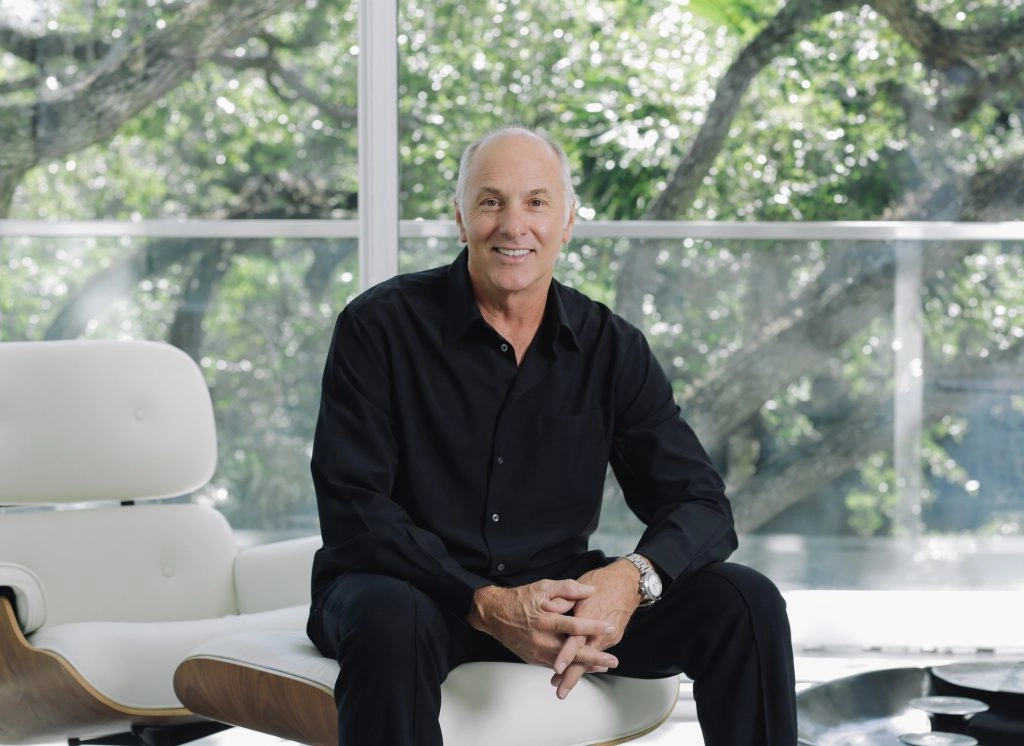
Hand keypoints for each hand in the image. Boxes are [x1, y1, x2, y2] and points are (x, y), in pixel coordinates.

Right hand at [467, 579, 619, 670]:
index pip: (574, 625)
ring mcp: (536, 651)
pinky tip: (582, 666)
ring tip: (603, 666)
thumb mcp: (543, 587)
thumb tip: (590, 590)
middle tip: (613, 661)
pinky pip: (554, 666)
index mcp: (545, 620)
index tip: (608, 626)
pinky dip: (569, 667)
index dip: (593, 627)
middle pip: (572, 652)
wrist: (493, 614)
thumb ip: (568, 588)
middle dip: (594, 657)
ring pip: (565, 663)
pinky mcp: (532, 658)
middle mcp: (541, 639)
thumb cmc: (519, 599)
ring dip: (585, 665)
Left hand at [550, 559, 641, 698]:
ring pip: (590, 658)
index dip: (567, 655)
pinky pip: (597, 652)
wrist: (629, 582)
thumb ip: (565, 597)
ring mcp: (607, 636)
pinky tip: (577, 668)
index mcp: (590, 616)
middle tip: (560, 691)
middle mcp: (599, 631)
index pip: (576, 640)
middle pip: (585, 658)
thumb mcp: (582, 586)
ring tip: (562, 683)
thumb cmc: (604, 582)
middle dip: (572, 676)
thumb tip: (548, 606)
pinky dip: (587, 662)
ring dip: (577, 671)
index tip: (557, 668)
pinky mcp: (612, 638)